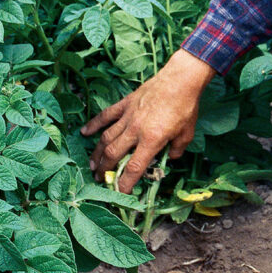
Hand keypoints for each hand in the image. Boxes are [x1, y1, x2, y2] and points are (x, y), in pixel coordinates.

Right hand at [81, 49, 215, 192]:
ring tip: (92, 165)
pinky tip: (84, 133)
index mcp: (151, 140)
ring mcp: (128, 116)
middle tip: (100, 179)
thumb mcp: (187, 134)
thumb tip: (169, 159)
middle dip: (104, 170)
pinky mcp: (125, 104)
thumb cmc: (186, 107)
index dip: (125, 183)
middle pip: (113, 154)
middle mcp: (135, 130)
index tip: (120, 193)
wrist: (180, 79)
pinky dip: (94, 124)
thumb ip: (176, 150)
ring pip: (106, 138)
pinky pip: (105, 116)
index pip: (133, 167)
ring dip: (97, 154)